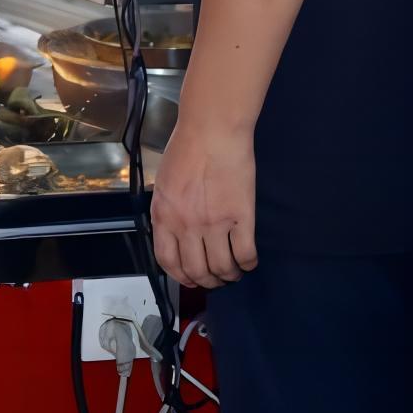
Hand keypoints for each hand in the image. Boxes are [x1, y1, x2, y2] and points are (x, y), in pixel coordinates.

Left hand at [153, 123, 256, 288]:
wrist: (211, 132)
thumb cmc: (186, 149)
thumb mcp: (164, 184)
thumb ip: (168, 211)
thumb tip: (174, 233)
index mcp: (163, 216)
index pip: (168, 261)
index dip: (181, 276)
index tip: (191, 279)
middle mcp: (186, 225)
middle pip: (197, 270)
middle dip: (208, 281)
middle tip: (216, 278)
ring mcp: (214, 223)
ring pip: (222, 267)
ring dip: (229, 275)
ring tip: (233, 271)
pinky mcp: (241, 217)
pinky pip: (246, 254)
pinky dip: (248, 264)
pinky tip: (249, 261)